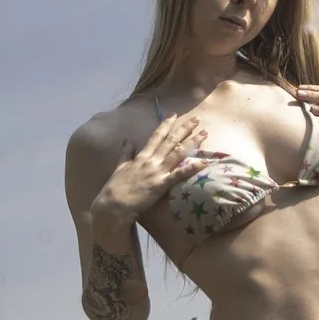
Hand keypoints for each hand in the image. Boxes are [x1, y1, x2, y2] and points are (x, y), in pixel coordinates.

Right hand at [96, 108, 213, 217]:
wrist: (114, 204)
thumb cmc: (116, 188)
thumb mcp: (119, 167)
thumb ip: (125, 153)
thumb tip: (127, 140)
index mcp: (142, 156)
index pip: (156, 136)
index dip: (166, 124)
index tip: (174, 115)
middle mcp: (151, 160)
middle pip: (171, 141)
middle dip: (184, 128)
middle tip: (197, 119)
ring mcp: (157, 172)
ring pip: (178, 153)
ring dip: (192, 142)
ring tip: (204, 134)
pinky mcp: (161, 184)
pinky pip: (179, 174)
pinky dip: (192, 168)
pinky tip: (204, 162)